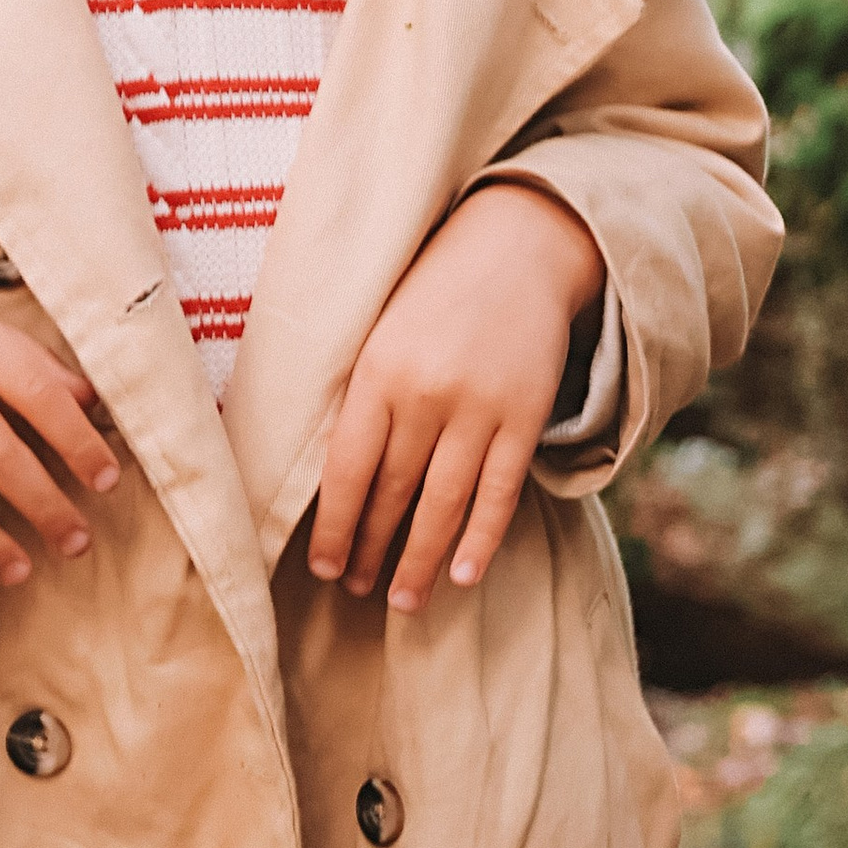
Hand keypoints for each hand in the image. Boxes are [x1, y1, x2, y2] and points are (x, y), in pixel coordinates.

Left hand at [309, 188, 607, 614]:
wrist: (518, 247)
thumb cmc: (434, 293)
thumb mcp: (381, 333)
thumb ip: (362, 398)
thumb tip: (330, 481)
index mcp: (378, 373)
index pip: (347, 470)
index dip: (334, 526)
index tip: (322, 568)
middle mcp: (427, 395)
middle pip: (392, 493)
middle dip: (370, 549)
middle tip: (356, 590)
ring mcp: (480, 408)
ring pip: (443, 504)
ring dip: (420, 560)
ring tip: (402, 600)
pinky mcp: (524, 416)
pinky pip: (499, 492)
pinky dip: (481, 538)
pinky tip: (463, 575)